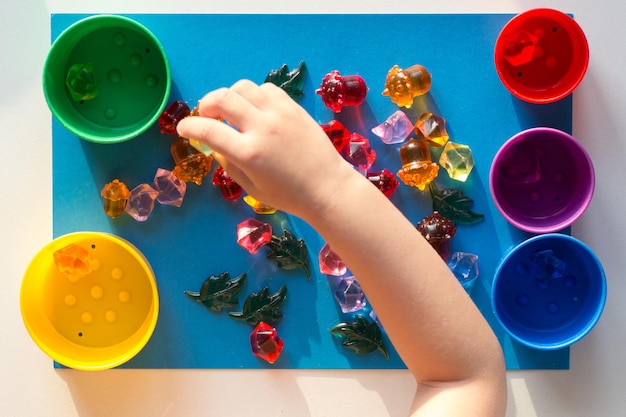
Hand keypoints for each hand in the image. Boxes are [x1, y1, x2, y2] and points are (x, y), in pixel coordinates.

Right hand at [177, 80, 355, 218]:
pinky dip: (254, 95)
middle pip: (223, 98)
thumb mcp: (251, 188)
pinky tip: (255, 109)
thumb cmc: (288, 195)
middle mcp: (262, 128)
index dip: (189, 126)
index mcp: (249, 153)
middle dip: (206, 104)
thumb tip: (216, 145)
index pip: (208, 130)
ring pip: (244, 87)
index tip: (184, 128)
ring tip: (231, 111)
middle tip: (206, 116)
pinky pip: (266, 89)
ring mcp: (280, 114)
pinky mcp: (294, 108)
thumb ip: (229, 164)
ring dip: (230, 96)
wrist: (327, 187)